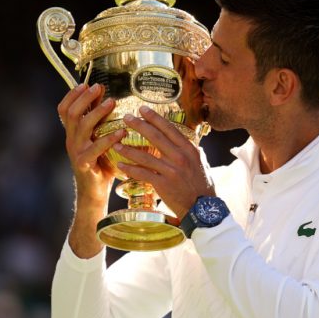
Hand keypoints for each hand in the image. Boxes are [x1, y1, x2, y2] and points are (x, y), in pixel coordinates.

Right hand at [57, 83, 125, 206]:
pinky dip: (109, 138)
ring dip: (97, 112)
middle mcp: (71, 140)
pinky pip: (95, 148)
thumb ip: (100, 122)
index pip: (64, 109)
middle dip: (85, 98)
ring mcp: (76, 152)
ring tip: (112, 102)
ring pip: (82, 127)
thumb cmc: (101, 164)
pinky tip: (122, 131)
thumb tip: (107, 97)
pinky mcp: (84, 164)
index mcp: (72, 133)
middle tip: (99, 87)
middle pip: (72, 114)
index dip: (72, 95)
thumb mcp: (99, 139)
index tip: (86, 83)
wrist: (94, 192)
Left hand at [114, 105, 214, 219]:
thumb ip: (192, 150)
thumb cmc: (202, 186)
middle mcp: (180, 157)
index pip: (169, 129)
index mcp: (189, 149)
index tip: (143, 109)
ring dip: (128, 149)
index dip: (155, 118)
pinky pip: (142, 173)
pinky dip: (130, 168)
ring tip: (116, 143)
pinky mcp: (162, 184)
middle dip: (139, 125)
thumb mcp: (201, 163)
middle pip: (155, 137)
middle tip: (126, 118)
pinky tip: (120, 164)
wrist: (202, 208)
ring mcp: (171, 170)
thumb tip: (186, 139)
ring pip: (145, 155)